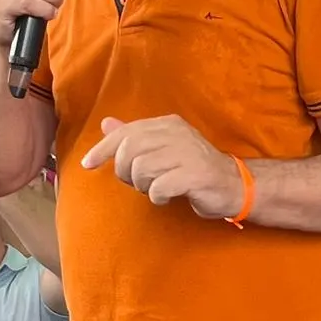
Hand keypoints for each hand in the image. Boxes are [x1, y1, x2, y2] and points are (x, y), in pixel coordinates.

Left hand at [81, 115, 243, 217]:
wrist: (233, 185)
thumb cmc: (193, 168)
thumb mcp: (163, 148)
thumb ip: (135, 136)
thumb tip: (106, 124)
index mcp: (167, 124)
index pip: (126, 132)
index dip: (102, 149)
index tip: (87, 164)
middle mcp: (177, 133)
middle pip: (129, 151)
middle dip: (125, 172)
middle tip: (138, 182)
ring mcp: (187, 153)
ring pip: (141, 169)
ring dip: (143, 186)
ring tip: (156, 188)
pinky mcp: (194, 175)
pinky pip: (159, 187)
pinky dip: (157, 196)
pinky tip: (167, 196)